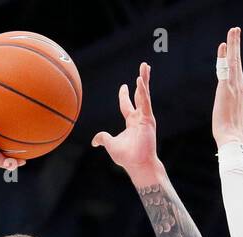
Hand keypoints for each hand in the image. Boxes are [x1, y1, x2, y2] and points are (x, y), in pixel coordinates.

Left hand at [92, 62, 159, 177]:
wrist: (138, 164)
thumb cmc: (127, 157)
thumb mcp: (111, 144)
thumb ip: (103, 138)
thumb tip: (94, 141)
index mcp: (132, 122)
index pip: (127, 105)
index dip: (125, 95)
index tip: (124, 86)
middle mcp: (140, 117)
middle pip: (140, 94)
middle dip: (142, 81)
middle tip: (144, 67)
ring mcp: (145, 117)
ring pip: (144, 94)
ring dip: (145, 79)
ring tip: (145, 66)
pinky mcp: (148, 119)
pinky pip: (145, 102)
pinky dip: (143, 91)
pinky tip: (140, 80)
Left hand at [212, 27, 242, 147]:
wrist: (232, 137)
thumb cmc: (236, 127)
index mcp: (242, 90)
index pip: (238, 68)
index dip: (236, 54)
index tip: (233, 42)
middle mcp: (239, 85)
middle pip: (237, 60)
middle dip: (236, 44)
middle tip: (235, 29)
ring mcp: (233, 86)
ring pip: (233, 61)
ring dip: (233, 44)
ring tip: (233, 31)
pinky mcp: (226, 89)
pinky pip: (225, 69)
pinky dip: (225, 57)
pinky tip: (224, 45)